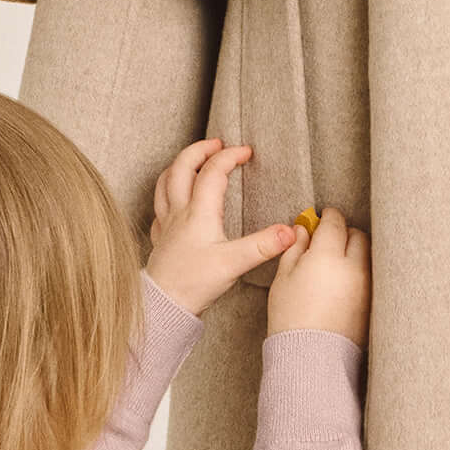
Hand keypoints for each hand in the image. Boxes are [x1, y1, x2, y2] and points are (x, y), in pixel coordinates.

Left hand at [144, 140, 300, 316]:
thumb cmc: (195, 284)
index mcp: (199, 213)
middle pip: (182, 167)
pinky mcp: (161, 237)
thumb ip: (263, 245)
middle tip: (218, 144)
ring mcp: (166, 223)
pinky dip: (167, 191)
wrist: (164, 305)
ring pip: (165, 182)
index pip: (213, 171)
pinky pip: (159, 204)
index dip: (230, 156)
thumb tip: (290, 231)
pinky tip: (175, 198)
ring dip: (180, 164)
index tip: (247, 151)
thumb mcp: (234, 264)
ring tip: (194, 159)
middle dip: (200, 149)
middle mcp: (179, 212)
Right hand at [267, 207, 368, 344]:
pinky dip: (361, 272)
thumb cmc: (290, 318)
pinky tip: (345, 281)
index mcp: (327, 257)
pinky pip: (371, 276)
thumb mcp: (284, 278)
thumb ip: (295, 249)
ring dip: (356, 252)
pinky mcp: (373, 302)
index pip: (335, 223)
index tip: (323, 216)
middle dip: (345, 232)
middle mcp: (353, 268)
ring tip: (338, 261)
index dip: (328, 216)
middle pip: (358, 235)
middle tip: (329, 239)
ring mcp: (367, 286)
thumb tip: (302, 230)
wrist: (310, 357)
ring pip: (368, 255)